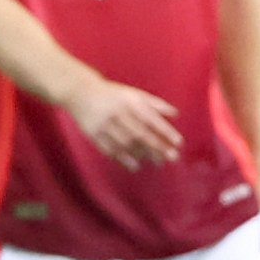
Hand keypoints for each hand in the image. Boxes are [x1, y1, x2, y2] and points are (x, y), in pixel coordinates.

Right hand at [64, 76, 180, 168]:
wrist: (81, 93)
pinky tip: (135, 166)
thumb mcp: (134, 94)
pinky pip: (110, 150)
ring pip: (126, 144)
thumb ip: (155, 104)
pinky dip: (123, 159)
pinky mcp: (94, 134)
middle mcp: (118, 113)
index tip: (178, 142)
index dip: (166, 131)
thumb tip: (175, 114)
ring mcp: (105, 125)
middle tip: (172, 157)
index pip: (151, 118)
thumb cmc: (113, 94)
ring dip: (143, 154)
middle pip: (140, 134)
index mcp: (130, 102)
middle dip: (157, 146)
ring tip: (157, 163)